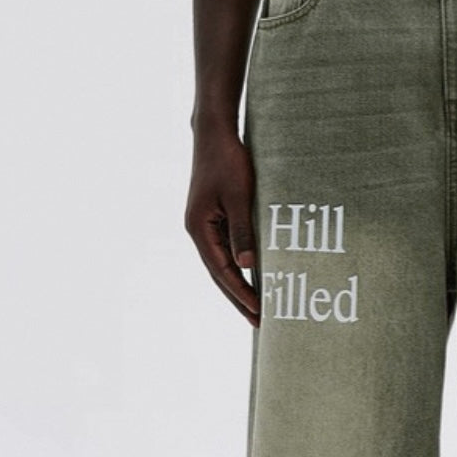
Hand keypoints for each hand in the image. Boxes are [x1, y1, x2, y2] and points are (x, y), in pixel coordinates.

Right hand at [184, 129, 259, 325]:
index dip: (241, 293)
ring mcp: (203, 226)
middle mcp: (197, 231)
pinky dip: (238, 268)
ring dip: (238, 287)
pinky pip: (225, 251)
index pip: (223, 271)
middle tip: (259, 322)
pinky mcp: (212, 219)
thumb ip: (243, 231)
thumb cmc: (228, 161)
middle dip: (239, 299)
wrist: (214, 133)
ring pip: (221, 265)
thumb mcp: (240, 197)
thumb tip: (247, 266)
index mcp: (199, 229)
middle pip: (219, 275)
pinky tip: (251, 278)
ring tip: (255, 308)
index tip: (259, 312)